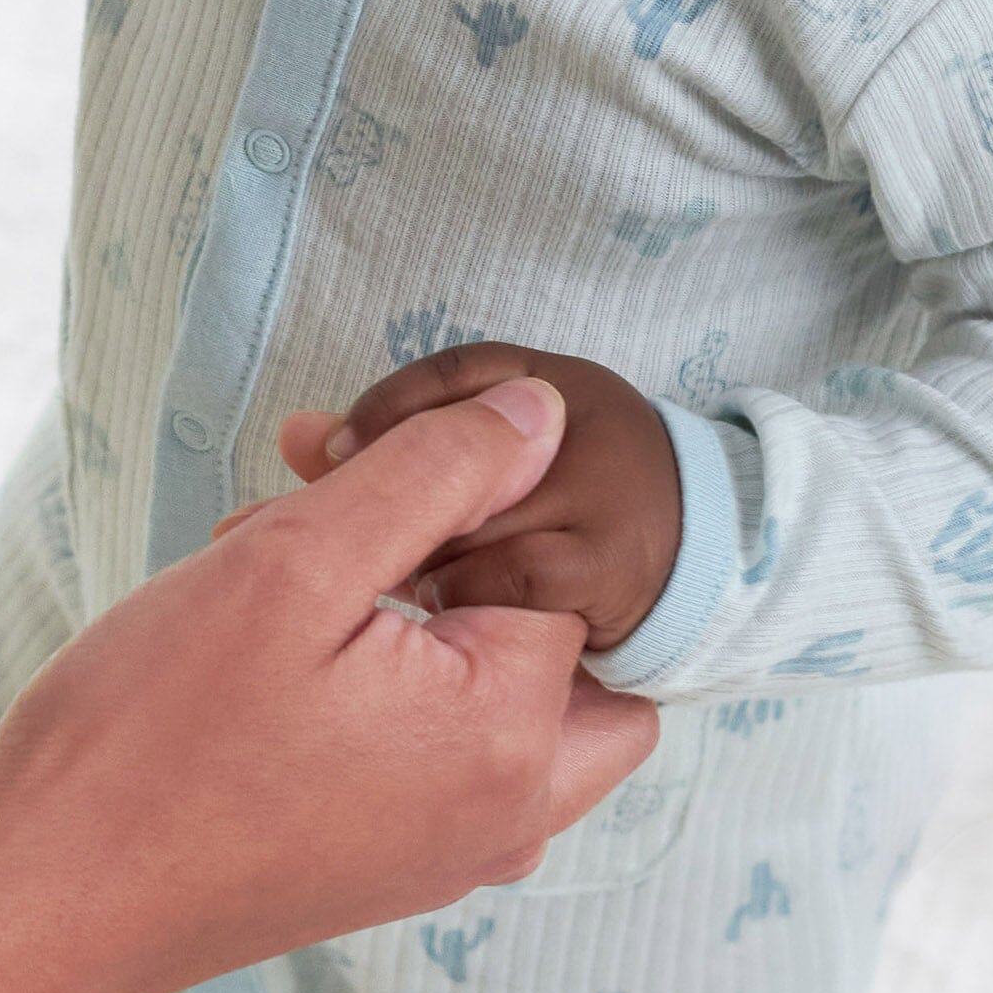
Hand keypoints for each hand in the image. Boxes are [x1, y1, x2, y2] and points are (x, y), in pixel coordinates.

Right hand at [0, 379, 658, 992]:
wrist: (50, 898)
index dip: (454, 494)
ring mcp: (454, 852)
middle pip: (563, 641)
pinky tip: (266, 648)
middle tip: (343, 531)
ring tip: (273, 579)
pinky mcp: (394, 867)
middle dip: (463, 560)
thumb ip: (435, 477)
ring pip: (495, 689)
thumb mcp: (292, 562)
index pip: (558, 561)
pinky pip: (441, 748)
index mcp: (511, 736)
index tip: (338, 481)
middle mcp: (511, 814)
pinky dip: (384, 682)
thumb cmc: (153, 734)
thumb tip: (545, 416)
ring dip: (412, 614)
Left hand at [289, 342, 683, 650]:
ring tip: (371, 584)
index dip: (382, 410)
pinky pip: (511, 576)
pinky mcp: (613, 565)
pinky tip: (437, 619)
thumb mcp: (489, 456)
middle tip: (316, 536)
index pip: (457, 373)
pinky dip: (464, 597)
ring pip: (480, 515)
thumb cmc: (563, 507)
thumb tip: (293, 434)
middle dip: (388, 499)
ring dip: (419, 555)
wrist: (700, 564)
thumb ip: (392, 446)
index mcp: (548, 380)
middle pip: (462, 451)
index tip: (324, 451)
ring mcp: (606, 491)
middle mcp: (586, 420)